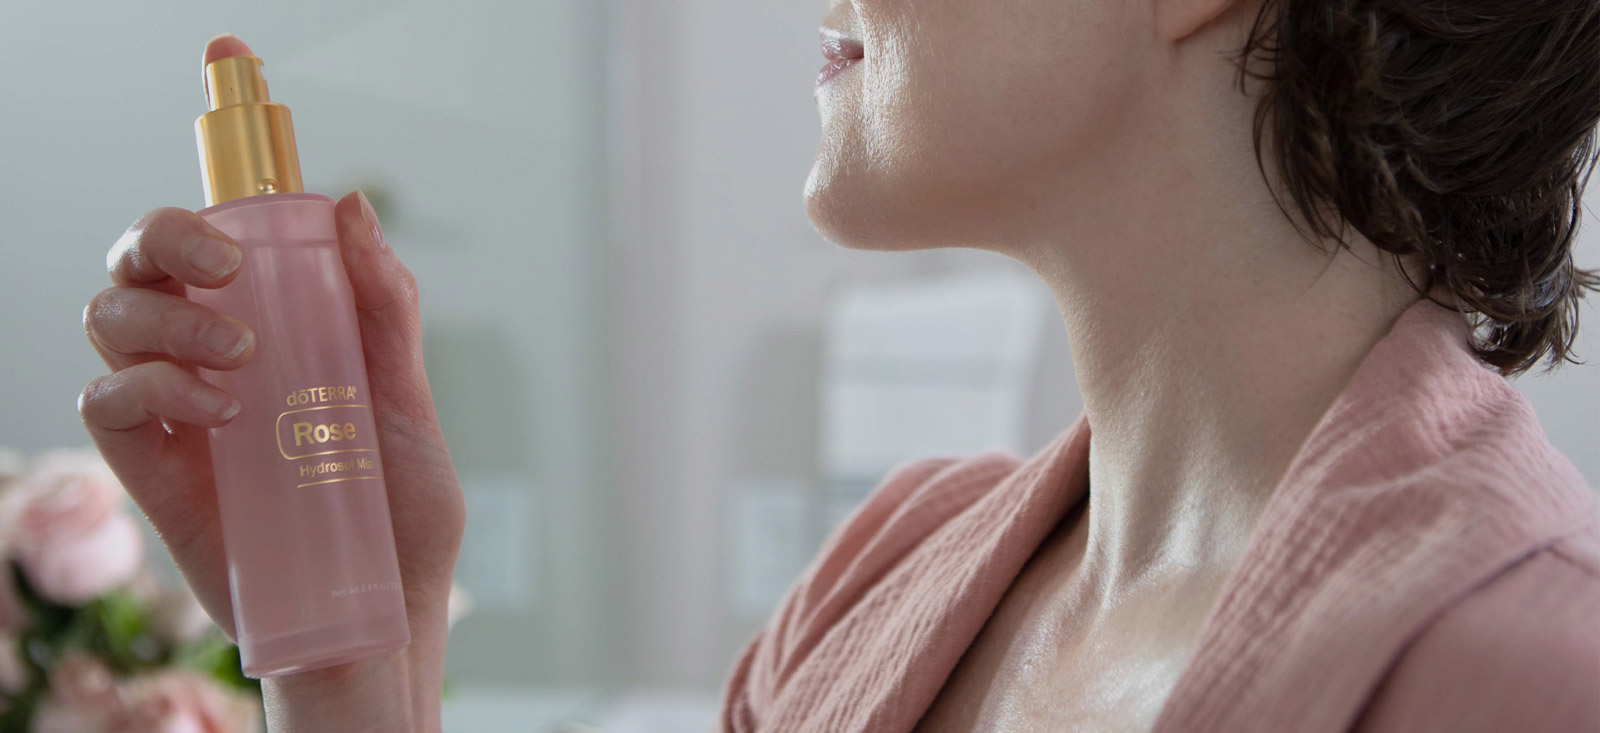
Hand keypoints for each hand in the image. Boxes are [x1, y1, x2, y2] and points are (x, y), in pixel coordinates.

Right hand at [78, 191, 463, 731]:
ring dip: (164, 316)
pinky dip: (149, 387)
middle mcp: (204, 363)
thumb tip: (352, 205)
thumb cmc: (399, 512)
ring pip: (108, 321)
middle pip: (134, 268)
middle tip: (225, 267)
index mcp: (265, 334)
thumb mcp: (407, 400)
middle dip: (160, 240)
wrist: (381, 612)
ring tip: (240, 355)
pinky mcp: (151, 472)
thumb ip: (383, 310)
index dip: (194, 220)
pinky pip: (105, 405)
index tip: (243, 233)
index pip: (196, 250)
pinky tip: (218, 409)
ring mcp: (173, 416)